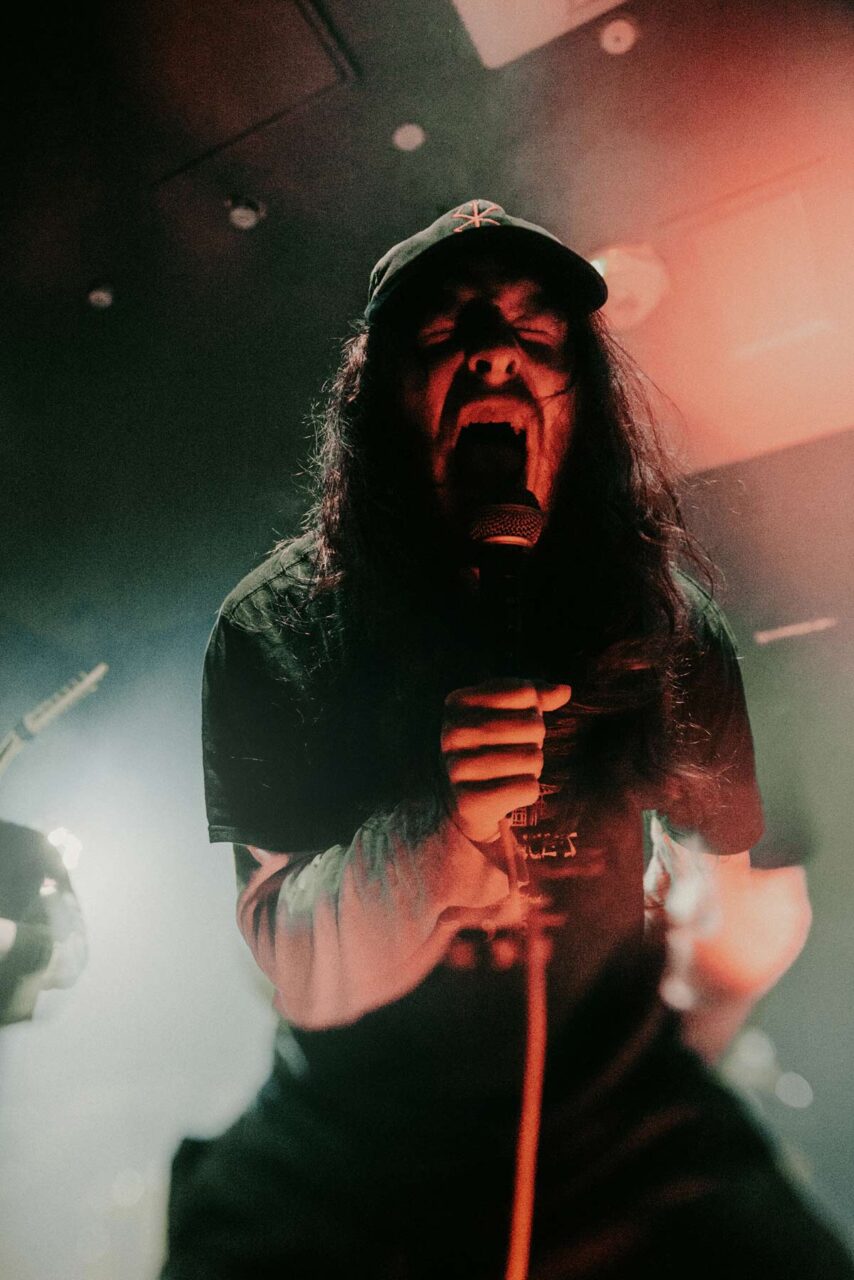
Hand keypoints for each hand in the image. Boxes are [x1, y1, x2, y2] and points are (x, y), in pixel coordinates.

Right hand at [441, 679, 571, 843]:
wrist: (462, 799)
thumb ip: (536, 695)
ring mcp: (458, 767)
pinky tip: (508, 791)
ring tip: (510, 771)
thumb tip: (565, 690)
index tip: (513, 722)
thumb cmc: (490, 745)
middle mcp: (453, 732)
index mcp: (458, 701)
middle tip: (515, 751)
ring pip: (533, 758)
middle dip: (535, 740)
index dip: (533, 709)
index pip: (525, 692)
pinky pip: (529, 788)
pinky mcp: (470, 801)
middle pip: (534, 725)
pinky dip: (528, 791)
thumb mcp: (506, 711)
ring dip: (532, 767)